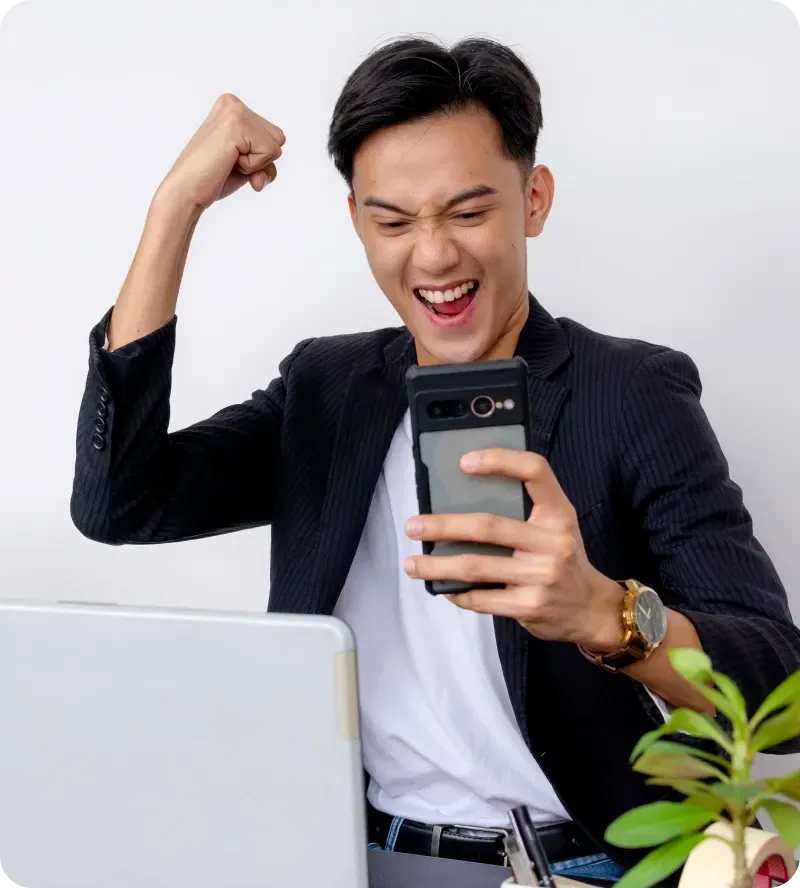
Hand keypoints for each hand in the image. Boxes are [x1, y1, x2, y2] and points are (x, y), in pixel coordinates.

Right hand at [158, 94, 285, 210]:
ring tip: (227, 163)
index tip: (231, 160)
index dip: (258, 157)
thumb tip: (270, 170)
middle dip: (260, 160)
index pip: (273, 136)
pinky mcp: (236, 126)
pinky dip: (252, 168)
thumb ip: (265, 156)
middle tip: (229, 163)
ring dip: (256, 165)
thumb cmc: (212, 178)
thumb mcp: (245, 162)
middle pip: (279, 138)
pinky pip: (269, 154)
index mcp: (232, 107)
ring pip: (276, 146)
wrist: (186, 191)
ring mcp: (234, 112)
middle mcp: (233, 103)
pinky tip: (227, 163)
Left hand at [404, 448, 625, 649]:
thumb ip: (522, 508)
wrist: (590, 608)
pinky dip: (456, 592)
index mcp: (559, 512)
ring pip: (475, 566)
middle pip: (488, 525)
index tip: (464, 461)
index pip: (535, 470)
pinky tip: (441, 586)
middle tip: (413, 526)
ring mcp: (541, 576)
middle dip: (443, 526)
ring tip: (413, 564)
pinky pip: (480, 598)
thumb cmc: (561, 557)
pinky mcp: (529, 606)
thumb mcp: (555, 524)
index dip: (500, 460)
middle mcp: (553, 541)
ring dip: (437, 566)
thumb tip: (459, 499)